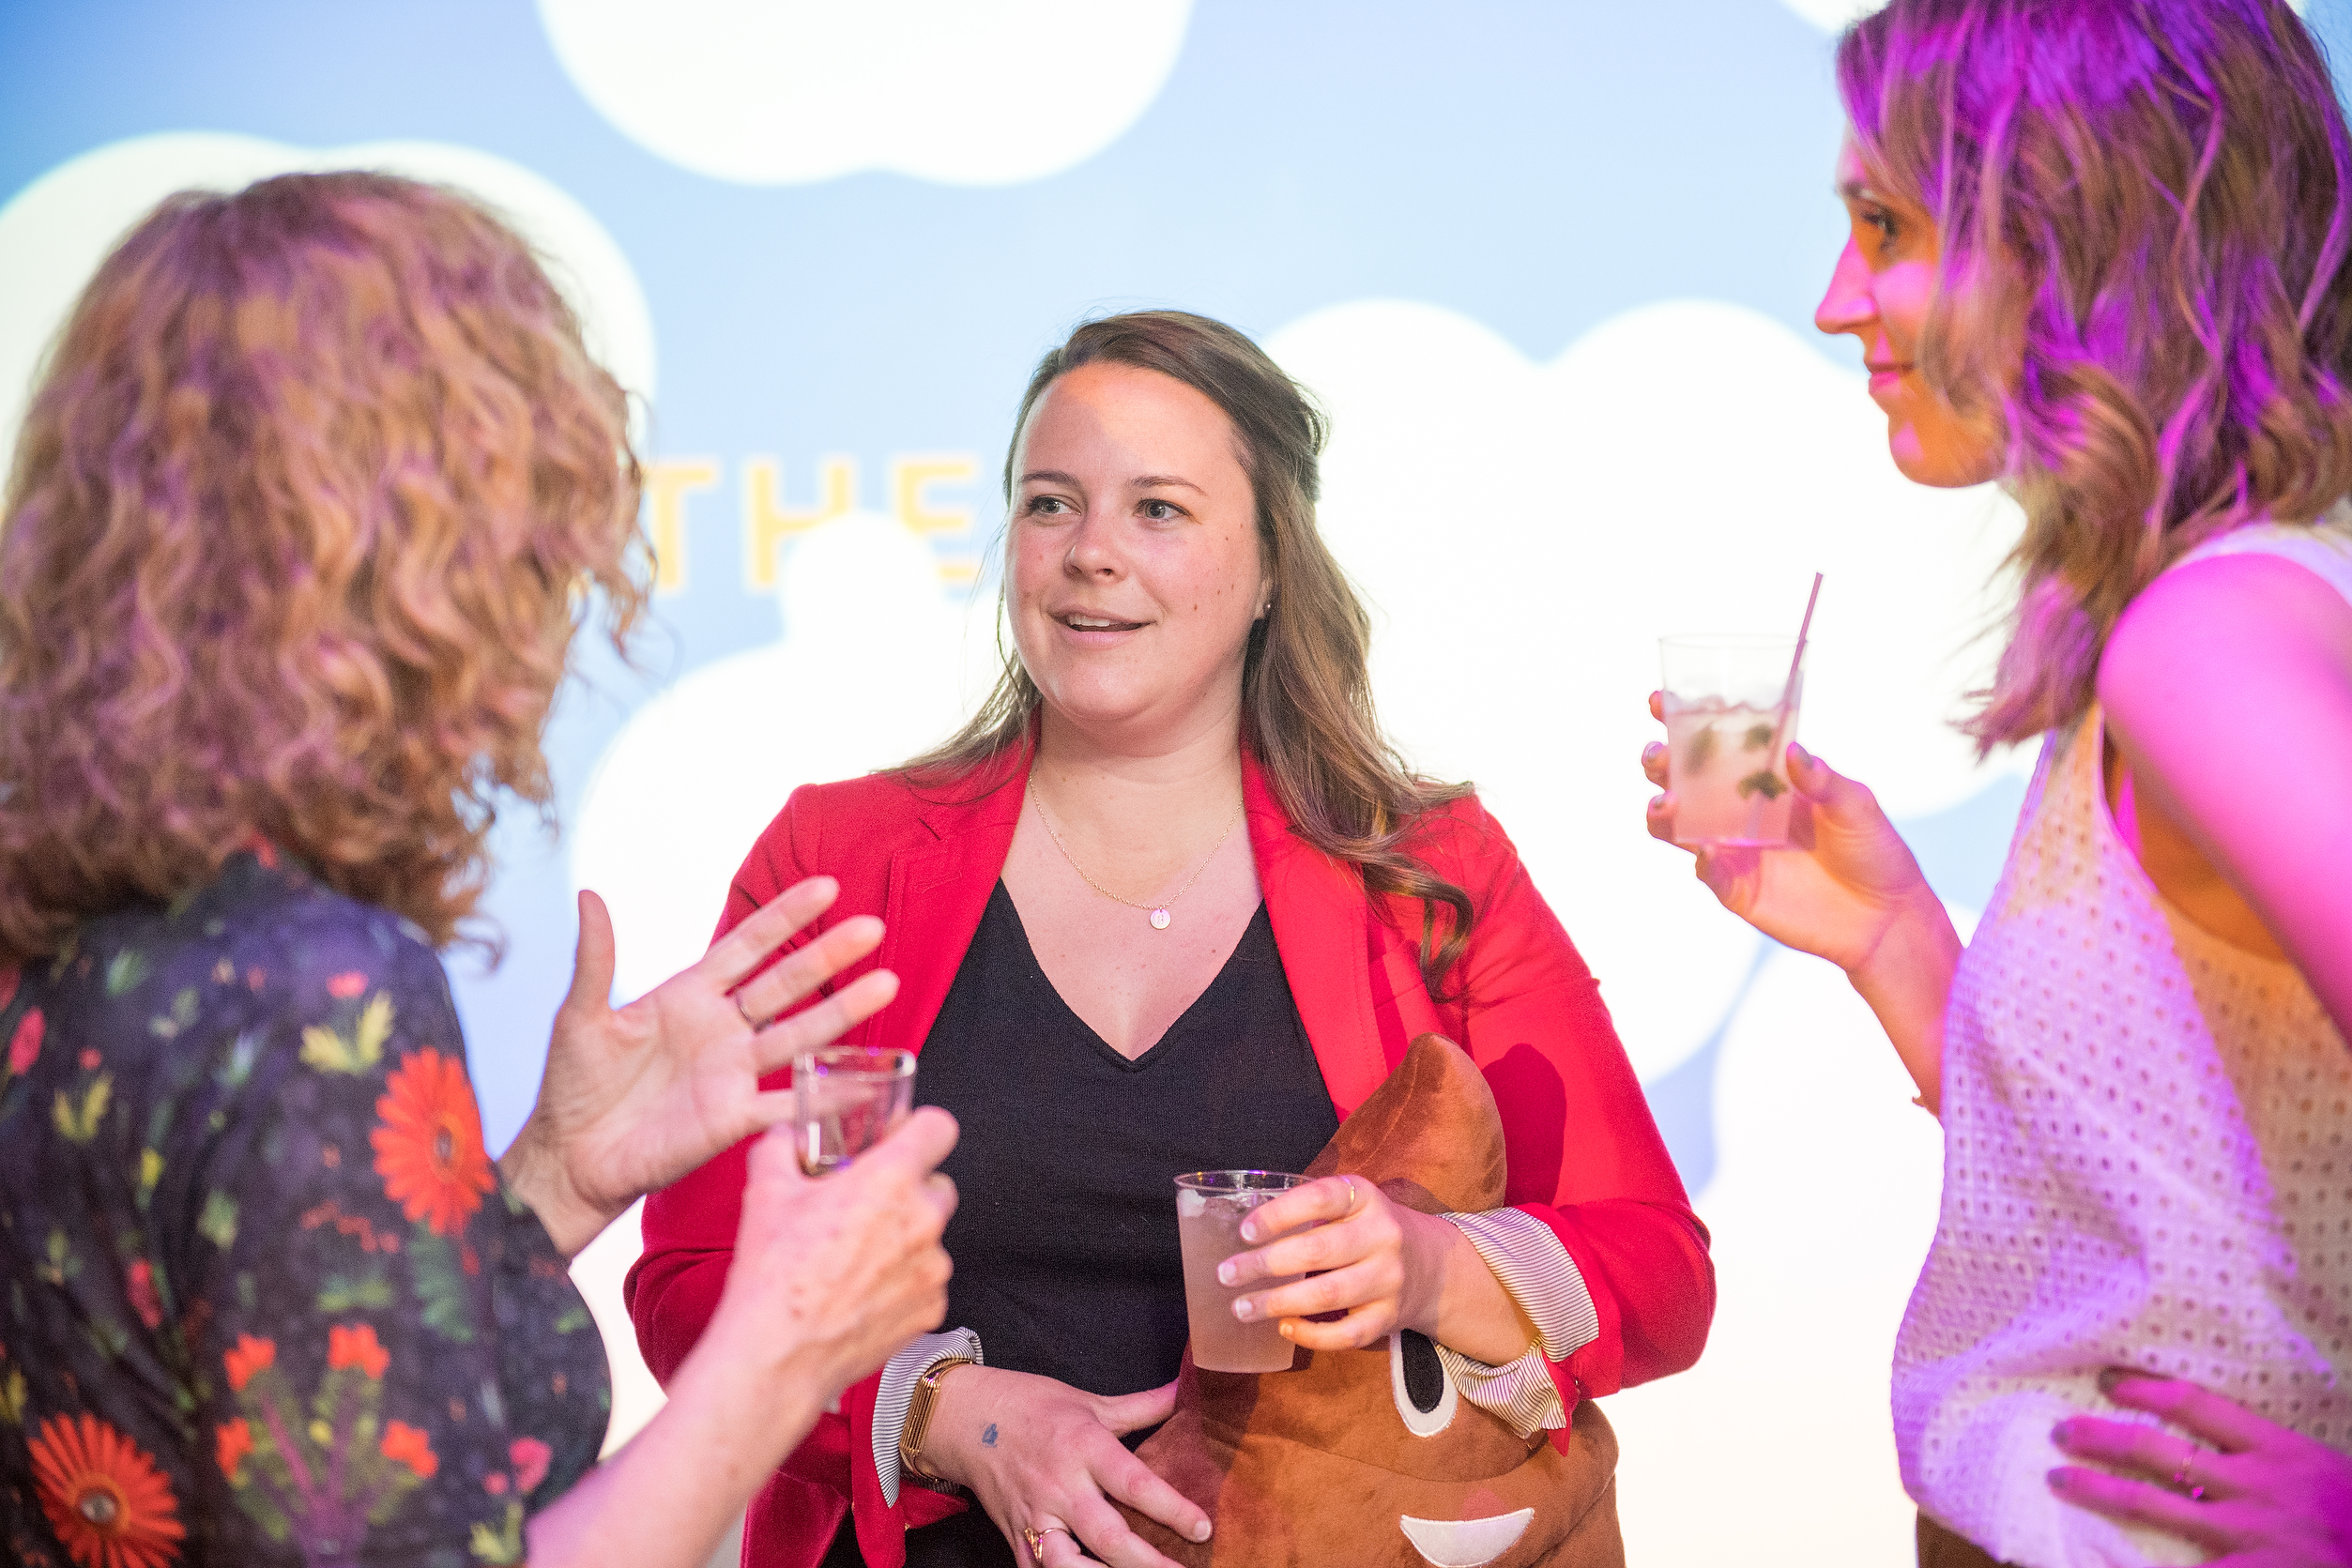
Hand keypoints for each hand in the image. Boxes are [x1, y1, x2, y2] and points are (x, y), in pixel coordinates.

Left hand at [501, 877, 900, 1254]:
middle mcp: (721, 1029)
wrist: (570, 1158)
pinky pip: (788, 1100)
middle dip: (829, 955)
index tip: (826, 887)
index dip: (785, 917)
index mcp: (688, 996)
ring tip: (887, 984)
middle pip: (787, 984)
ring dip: (843, 1011)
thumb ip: (596, 958)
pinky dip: (825, 1093)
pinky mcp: (734, 1118)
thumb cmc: (571, 1088)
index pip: (747, 946)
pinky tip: (865, 1078)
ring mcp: (732, 1073)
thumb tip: (589, 894)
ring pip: (799, 1035)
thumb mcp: (580, 1016)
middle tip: (872, 926)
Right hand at [710, 1107, 958, 1401]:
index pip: (939, 1127)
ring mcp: (933, 1268)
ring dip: (904, 1239)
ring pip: (932, 1236)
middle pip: (938, 1184)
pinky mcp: (932, 1309)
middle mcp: (923, 1220)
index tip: (900, 1142)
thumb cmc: (774, 1277)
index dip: (918, 1130)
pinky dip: (903, 1282)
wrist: (779, 1356)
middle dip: (908, 1190)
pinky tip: (863, 1291)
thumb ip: (781, 1148)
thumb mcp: (765, 1192)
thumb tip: (785, 1135)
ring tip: (855, 1258)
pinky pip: (927, 1281)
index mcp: (890, 1180)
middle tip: (866, 1206)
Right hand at [923, 1367, 1209, 1567]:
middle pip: (1107, 1536)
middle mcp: (1061, 1486)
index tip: (1203, 1528)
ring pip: (1068, 1565)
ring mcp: (1036, 1516)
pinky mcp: (1015, 1536)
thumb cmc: (1032, 1405)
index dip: (1172, 1508)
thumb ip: (1141, 1407)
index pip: (1135, 1483)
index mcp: (1085, 1447)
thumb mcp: (1089, 1400)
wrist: (966, 1417)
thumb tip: (1185, 1390)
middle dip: (1147, 1561)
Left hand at [1218, 1176, 1529, 1364]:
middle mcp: (1382, 1235)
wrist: (1433, 1265)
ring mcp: (1389, 1279)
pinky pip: (1346, 1334)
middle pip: (1318, 1251)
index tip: (1244, 1232)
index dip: (1279, 1214)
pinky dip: (1310, 1334)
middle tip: (1226, 1275)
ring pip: (1328, 1295)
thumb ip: (1309, 1211)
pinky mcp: (1390, 1317)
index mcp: (1365, 1198)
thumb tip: (1242, 1230)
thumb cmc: (1369, 1230)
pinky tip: (1283, 1327)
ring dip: (1278, 1303)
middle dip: (1265, 1265)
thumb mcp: (1351, 1205)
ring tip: (1241, 1307)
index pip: (1320, 1199)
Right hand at [1641, 692, 1935, 968]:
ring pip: (1677, 827)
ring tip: (1667, 802)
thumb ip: (1823, 780)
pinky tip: (1708, 851)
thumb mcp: (1855, 805)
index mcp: (1765, 779)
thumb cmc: (1874, 851)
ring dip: (1662, 812)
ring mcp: (1734, 849)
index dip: (1683, 722)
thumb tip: (1794, 751)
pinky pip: (1707, 873)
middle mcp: (1740, 811)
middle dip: (1660, 762)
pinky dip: (1702, 861)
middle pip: (1682, 781)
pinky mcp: (1736, 888)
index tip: (1657, 701)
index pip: (1717, 744)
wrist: (1885, 918)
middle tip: (1659, 753)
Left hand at [2049, 1370, 2351, 1564]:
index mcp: (2276, 1449)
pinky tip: (2097, 1558)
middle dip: (2103, 1437)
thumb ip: (2265, 1455)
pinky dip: (2129, 1564)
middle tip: (2062, 1430)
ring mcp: (2244, 1532)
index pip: (2196, 1404)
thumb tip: (2206, 1440)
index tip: (2107, 1381)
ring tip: (2059, 1479)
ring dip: (2098, 1489)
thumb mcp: (2317, 1469)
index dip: (2145, 1388)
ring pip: (2152, 1502)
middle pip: (2157, 1449)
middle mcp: (2252, 1485)